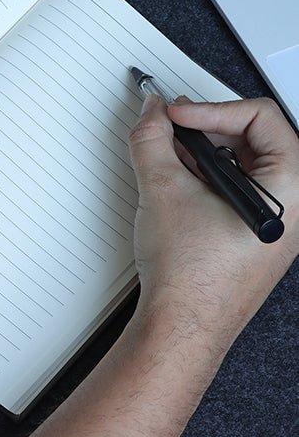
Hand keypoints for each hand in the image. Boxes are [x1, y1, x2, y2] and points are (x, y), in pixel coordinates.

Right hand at [9, 96, 298, 436]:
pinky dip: (202, 176)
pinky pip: (232, 188)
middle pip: (254, 138)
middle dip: (206, 128)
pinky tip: (174, 184)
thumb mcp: (163, 188)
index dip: (213, 109)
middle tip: (171, 127)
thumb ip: (152, 137)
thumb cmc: (190, 278)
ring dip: (201, 152)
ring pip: (241, 163)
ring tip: (167, 158)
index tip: (177, 115)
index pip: (261, 119)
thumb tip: (151, 112)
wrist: (180, 327)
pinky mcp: (248, 234)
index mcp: (286, 191)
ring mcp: (269, 223)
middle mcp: (287, 208)